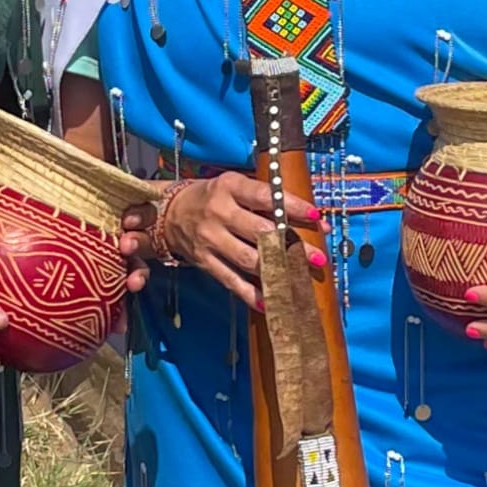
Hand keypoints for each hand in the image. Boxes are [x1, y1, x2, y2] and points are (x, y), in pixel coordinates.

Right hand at [116, 174, 322, 310]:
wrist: (168, 212)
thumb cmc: (212, 196)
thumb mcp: (233, 185)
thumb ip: (264, 197)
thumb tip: (310, 216)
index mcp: (229, 187)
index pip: (265, 196)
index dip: (292, 206)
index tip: (317, 217)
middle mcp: (220, 213)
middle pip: (261, 232)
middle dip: (293, 246)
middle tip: (318, 257)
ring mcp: (211, 239)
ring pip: (249, 259)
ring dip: (278, 271)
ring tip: (302, 278)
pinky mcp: (205, 261)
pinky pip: (231, 280)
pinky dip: (252, 294)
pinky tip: (272, 301)